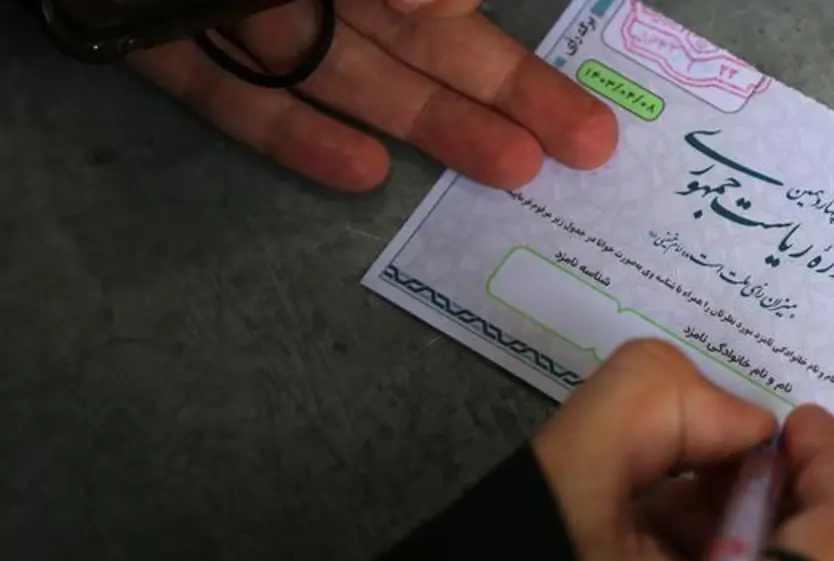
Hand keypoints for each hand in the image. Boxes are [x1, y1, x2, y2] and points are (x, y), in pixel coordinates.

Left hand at [128, 0, 618, 191]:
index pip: (440, 0)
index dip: (507, 50)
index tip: (576, 98)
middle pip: (414, 35)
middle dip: (500, 90)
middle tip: (585, 147)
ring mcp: (228, 1)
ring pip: (343, 70)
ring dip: (427, 120)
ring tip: (511, 168)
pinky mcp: (151, 37)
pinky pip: (227, 94)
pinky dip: (289, 130)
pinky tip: (360, 174)